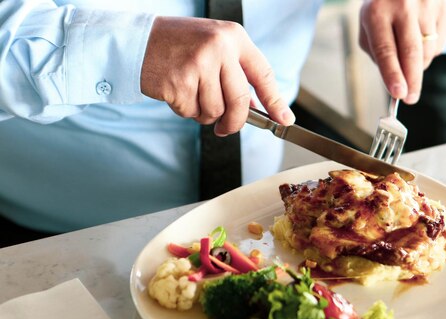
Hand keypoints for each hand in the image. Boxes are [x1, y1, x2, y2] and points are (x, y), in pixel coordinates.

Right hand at [140, 16, 294, 135]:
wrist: (136, 40)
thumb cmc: (178, 46)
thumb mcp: (214, 47)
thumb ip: (236, 73)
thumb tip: (259, 109)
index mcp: (233, 37)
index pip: (262, 74)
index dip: (275, 101)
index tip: (284, 120)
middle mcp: (219, 48)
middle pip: (240, 101)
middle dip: (235, 122)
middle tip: (226, 128)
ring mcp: (199, 64)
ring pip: (215, 110)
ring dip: (204, 113)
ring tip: (191, 93)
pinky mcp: (179, 82)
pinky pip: (191, 112)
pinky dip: (184, 109)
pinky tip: (176, 91)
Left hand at [359, 0, 445, 103]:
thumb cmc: (382, 7)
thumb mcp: (368, 25)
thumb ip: (378, 53)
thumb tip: (396, 81)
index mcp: (377, 12)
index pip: (386, 50)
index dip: (393, 74)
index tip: (398, 95)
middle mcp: (403, 6)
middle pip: (412, 53)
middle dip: (412, 81)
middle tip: (410, 99)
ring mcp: (426, 5)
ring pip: (428, 51)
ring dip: (419, 66)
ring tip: (410, 58)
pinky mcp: (443, 7)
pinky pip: (440, 44)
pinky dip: (430, 52)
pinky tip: (421, 41)